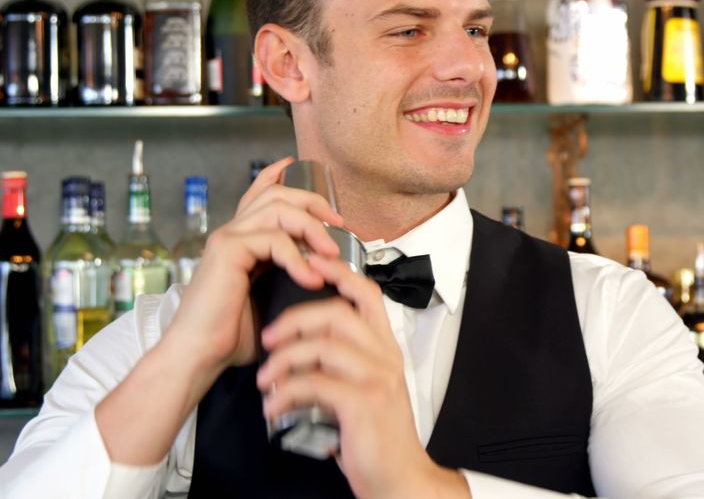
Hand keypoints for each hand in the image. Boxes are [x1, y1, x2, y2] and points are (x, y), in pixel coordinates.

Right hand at [164, 156, 345, 373]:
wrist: (200, 355)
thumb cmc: (231, 335)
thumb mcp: (268, 300)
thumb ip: (288, 279)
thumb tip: (322, 276)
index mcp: (240, 240)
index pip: (258, 195)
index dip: (276, 175)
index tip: (296, 165)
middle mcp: (232, 233)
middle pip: (276, 194)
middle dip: (312, 202)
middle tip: (338, 221)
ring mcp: (228, 238)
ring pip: (278, 210)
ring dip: (312, 227)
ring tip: (331, 251)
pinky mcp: (227, 250)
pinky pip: (273, 239)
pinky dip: (298, 257)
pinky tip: (310, 278)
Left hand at [256, 256, 469, 498]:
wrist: (398, 480)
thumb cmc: (376, 438)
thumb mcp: (363, 391)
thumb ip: (341, 365)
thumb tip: (301, 350)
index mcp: (385, 349)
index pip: (367, 295)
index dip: (339, 274)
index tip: (310, 264)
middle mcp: (384, 358)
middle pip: (338, 313)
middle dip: (294, 320)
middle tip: (269, 338)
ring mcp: (376, 379)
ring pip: (322, 346)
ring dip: (283, 361)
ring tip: (265, 380)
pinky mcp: (363, 403)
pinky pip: (314, 384)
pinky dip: (285, 394)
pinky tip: (274, 407)